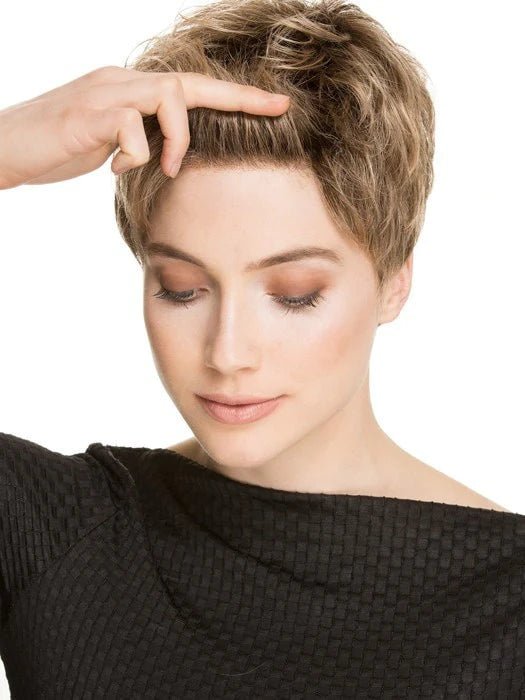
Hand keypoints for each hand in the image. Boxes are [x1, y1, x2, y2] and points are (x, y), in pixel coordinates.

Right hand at [0, 66, 289, 188]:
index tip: (277, 104)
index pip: (189, 87)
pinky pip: (131, 127)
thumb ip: (140, 138)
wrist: (4, 146)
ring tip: (164, 167)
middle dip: (240, 96)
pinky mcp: (88, 112)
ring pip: (168, 95)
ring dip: (177, 138)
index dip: (235, 96)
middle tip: (279, 107)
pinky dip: (133, 155)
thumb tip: (171, 152)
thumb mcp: (109, 143)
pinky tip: (112, 170)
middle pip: (191, 81)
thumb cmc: (55, 150)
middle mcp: (121, 81)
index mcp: (129, 90)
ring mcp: (105, 92)